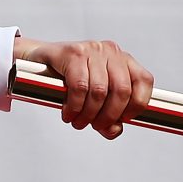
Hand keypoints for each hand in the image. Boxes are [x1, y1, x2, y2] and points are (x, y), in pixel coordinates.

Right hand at [12, 37, 153, 139]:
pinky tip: (69, 113)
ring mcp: (93, 50)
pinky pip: (80, 87)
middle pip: (122, 90)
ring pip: (99, 91)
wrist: (38, 61)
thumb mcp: (96, 99)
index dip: (136, 106)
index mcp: (125, 61)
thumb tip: (114, 131)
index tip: (121, 120)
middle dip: (109, 115)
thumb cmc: (72, 80)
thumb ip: (110, 119)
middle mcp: (112, 52)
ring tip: (79, 122)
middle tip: (96, 126)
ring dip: (89, 114)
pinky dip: (75, 106)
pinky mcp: (74, 53)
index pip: (144, 81)